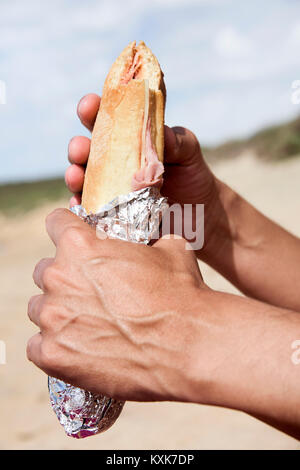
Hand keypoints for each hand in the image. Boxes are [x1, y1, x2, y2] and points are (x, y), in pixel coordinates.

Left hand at [27, 209, 299, 438]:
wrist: (189, 345)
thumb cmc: (181, 293)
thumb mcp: (169, 250)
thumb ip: (146, 243)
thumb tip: (151, 245)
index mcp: (81, 245)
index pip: (55, 223)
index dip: (66, 230)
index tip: (73, 241)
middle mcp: (58, 277)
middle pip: (45, 271)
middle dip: (64, 279)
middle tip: (90, 293)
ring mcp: (52, 318)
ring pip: (39, 309)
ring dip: (58, 313)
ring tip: (87, 325)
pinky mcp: (52, 354)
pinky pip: (38, 346)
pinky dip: (55, 347)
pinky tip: (79, 350)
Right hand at [65, 94, 219, 245]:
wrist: (202, 216)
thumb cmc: (193, 177)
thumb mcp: (190, 153)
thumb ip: (179, 140)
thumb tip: (162, 132)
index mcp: (129, 140)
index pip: (106, 120)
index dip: (93, 110)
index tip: (90, 106)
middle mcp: (114, 163)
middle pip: (87, 151)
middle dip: (79, 147)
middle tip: (80, 149)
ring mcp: (111, 189)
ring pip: (83, 180)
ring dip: (74, 175)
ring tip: (76, 176)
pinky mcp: (112, 215)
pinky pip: (90, 210)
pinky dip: (81, 207)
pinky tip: (80, 205)